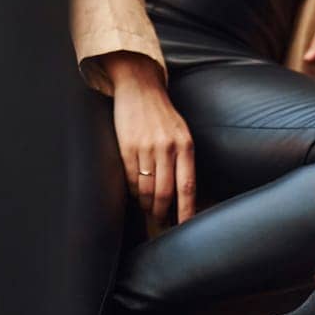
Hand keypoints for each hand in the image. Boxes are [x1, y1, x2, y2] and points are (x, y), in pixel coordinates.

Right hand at [100, 51, 196, 226]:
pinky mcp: (126, 147)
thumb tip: (183, 192)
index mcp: (186, 145)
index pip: (188, 185)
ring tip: (149, 209)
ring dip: (147, 204)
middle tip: (160, 221)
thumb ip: (184, 159)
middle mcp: (167, 148)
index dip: (187, 209)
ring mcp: (146, 148)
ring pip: (146, 189)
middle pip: (165, 192)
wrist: (140, 89)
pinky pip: (130, 179)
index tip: (186, 226)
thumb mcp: (182, 134)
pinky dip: (133, 191)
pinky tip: (136, 193)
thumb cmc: (163, 116)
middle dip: (162, 212)